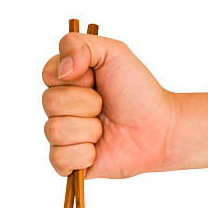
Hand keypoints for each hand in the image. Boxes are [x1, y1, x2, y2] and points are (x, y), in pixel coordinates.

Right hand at [42, 33, 175, 178]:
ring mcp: (63, 136)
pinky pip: (59, 159)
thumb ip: (78, 44)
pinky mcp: (69, 162)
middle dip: (86, 103)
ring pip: (54, 131)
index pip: (48, 75)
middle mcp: (60, 108)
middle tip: (105, 106)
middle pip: (49, 103)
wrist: (159, 128)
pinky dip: (84, 154)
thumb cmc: (137, 91)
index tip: (96, 79)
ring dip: (88, 129)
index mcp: (66, 81)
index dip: (75, 78)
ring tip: (105, 129)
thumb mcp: (113, 52)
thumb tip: (61, 69)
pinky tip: (99, 149)